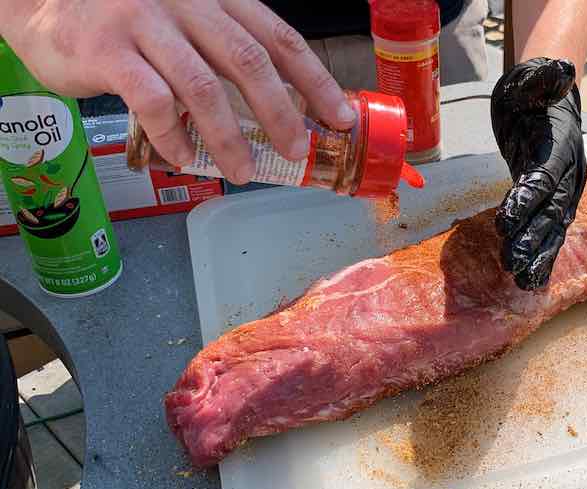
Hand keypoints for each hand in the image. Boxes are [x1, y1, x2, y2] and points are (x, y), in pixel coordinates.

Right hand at [0, 0, 355, 184]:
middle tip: (298, 151)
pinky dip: (175, 136)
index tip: (340, 117)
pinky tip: (185, 158)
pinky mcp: (107, 50)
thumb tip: (281, 108)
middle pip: (249, 60)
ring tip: (244, 171)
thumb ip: (225, 52)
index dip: (315, 81)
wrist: (43, 2)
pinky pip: (153, 101)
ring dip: (230, 137)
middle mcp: (187, 3)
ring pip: (204, 86)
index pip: (279, 38)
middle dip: (282, 112)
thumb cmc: (126, 20)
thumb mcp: (186, 22)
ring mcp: (145, 22)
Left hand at [491, 58, 586, 290]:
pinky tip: (530, 276)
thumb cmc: (536, 89)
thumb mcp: (534, 78)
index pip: (545, 177)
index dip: (527, 201)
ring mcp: (563, 189)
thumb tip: (559, 71)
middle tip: (513, 262)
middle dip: (533, 239)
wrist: (547, 97)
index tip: (505, 221)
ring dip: (538, 255)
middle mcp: (569, 172)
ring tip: (523, 280)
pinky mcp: (550, 199)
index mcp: (562, 146)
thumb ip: (544, 79)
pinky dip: (540, 253)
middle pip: (551, 211)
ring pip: (553, 228)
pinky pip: (547, 230)